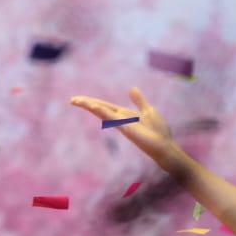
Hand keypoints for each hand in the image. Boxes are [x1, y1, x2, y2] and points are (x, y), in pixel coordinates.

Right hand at [67, 88, 182, 171]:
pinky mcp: (124, 127)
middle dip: (86, 103)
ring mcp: (120, 123)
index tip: (80, 99)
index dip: (93, 101)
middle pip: (99, 108)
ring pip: (101, 112)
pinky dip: (101, 111)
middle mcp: (119, 119)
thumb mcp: (148, 111)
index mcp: (124, 114)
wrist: (164, 146)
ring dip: (89, 105)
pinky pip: (110, 117)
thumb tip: (131, 88)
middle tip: (71, 100)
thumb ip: (138, 100)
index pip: (105, 106)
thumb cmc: (158, 131)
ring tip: (75, 100)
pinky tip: (92, 106)